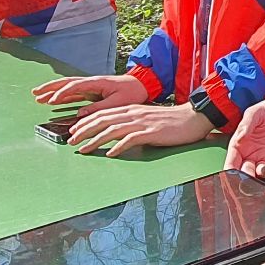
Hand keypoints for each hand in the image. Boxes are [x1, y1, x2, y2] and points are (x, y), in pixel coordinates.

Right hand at [32, 72, 150, 113]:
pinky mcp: (92, 91)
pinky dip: (62, 96)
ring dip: (52, 91)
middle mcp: (91, 82)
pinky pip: (73, 93)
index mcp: (97, 82)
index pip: (75, 85)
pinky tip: (53, 101)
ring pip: (67, 87)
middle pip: (66, 83)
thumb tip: (80, 114)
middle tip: (35, 93)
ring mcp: (90, 86)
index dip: (62, 93)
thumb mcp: (117, 102)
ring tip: (38, 97)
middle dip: (50, 88)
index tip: (51, 100)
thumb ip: (99, 108)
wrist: (142, 85)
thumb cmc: (132, 92)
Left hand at [69, 103, 214, 157]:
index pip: (103, 113)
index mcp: (131, 110)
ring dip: (96, 140)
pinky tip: (111, 154)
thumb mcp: (147, 119)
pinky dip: (119, 146)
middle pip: (103, 120)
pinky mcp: (152, 132)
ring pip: (113, 129)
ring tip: (84, 149)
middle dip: (84, 130)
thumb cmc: (171, 121)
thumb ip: (132, 124)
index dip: (86, 122)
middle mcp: (134, 114)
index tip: (74, 130)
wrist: (193, 118)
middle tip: (71, 140)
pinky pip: (132, 139)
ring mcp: (142, 122)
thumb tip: (116, 135)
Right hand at [226, 98, 264, 178]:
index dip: (230, 170)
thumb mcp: (255, 112)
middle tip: (249, 177)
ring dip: (263, 174)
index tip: (231, 175)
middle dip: (246, 178)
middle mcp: (251, 154)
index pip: (232, 161)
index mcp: (241, 145)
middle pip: (245, 172)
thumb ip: (247, 124)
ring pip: (261, 174)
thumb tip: (239, 138)